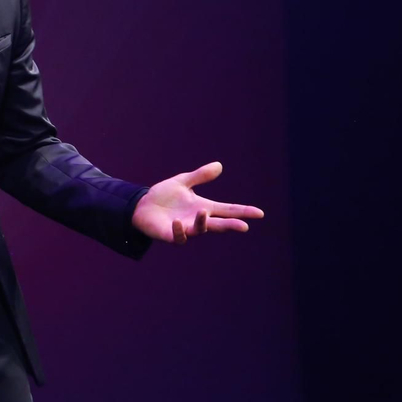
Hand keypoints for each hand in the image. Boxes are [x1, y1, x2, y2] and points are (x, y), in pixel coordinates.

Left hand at [131, 161, 264, 244]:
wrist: (141, 206)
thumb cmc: (163, 196)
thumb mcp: (182, 182)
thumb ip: (200, 176)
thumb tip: (219, 165)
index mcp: (204, 207)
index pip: (227, 210)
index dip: (243, 212)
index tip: (259, 213)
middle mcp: (197, 220)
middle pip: (219, 224)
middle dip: (232, 225)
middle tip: (244, 226)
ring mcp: (186, 229)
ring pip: (200, 230)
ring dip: (203, 223)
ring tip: (204, 213)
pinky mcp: (172, 235)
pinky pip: (179, 236)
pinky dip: (180, 230)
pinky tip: (177, 222)